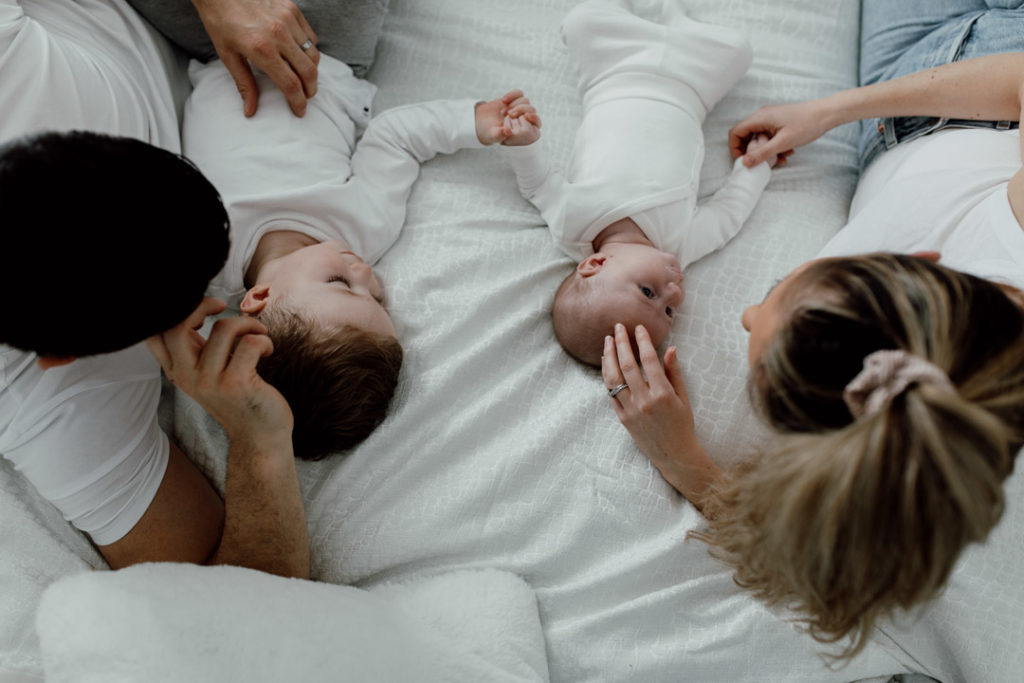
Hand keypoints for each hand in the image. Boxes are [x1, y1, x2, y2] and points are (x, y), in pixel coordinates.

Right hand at [146, 297, 292, 447]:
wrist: (259, 436)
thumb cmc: (238, 398)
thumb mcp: (208, 373)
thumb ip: (196, 348)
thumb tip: (196, 306)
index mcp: (177, 371)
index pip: (154, 334)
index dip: (173, 312)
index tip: (200, 311)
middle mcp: (187, 377)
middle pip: (177, 327)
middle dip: (201, 305)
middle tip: (221, 306)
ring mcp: (210, 381)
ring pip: (223, 328)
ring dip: (247, 324)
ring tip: (258, 333)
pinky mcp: (236, 384)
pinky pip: (250, 342)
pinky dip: (263, 339)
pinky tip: (267, 350)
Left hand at [191, 0, 319, 117]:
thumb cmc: (220, 21)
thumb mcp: (227, 55)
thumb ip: (244, 83)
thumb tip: (250, 110)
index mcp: (261, 49)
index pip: (290, 84)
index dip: (298, 102)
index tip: (299, 110)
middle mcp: (278, 34)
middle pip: (308, 72)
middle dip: (310, 90)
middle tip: (306, 96)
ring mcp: (287, 19)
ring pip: (313, 54)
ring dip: (311, 71)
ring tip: (304, 78)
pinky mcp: (292, 9)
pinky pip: (310, 36)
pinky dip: (309, 49)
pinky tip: (299, 55)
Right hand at [475, 89, 540, 144]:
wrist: (479, 122)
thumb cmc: (488, 133)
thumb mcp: (493, 136)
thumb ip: (500, 135)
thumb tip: (508, 131)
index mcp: (523, 130)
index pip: (537, 123)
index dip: (534, 119)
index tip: (526, 116)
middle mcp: (523, 119)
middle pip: (531, 109)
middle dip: (521, 110)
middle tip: (508, 114)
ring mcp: (519, 108)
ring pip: (526, 101)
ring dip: (514, 104)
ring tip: (502, 112)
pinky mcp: (513, 100)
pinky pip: (519, 93)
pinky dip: (512, 95)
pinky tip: (503, 101)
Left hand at [602, 323, 721, 508]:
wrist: (674, 455)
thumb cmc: (683, 425)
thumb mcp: (684, 398)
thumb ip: (674, 372)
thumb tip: (670, 348)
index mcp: (662, 394)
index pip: (649, 360)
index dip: (643, 341)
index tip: (639, 327)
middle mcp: (644, 401)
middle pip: (627, 364)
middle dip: (621, 342)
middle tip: (618, 327)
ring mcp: (631, 410)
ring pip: (614, 377)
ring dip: (609, 356)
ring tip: (608, 341)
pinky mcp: (623, 418)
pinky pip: (611, 392)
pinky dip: (607, 375)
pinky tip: (607, 362)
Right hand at [728, 99, 831, 167]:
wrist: (827, 113)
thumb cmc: (807, 124)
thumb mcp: (783, 142)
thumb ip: (762, 153)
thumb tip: (744, 162)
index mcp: (760, 118)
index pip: (736, 132)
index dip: (735, 148)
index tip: (742, 161)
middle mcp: (763, 116)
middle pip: (746, 136)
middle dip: (752, 152)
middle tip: (760, 163)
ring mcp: (771, 119)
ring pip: (759, 138)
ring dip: (765, 151)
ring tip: (779, 159)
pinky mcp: (779, 123)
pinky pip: (769, 137)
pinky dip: (774, 147)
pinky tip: (787, 153)